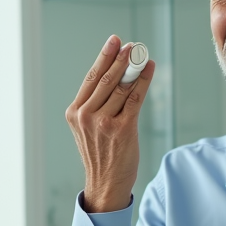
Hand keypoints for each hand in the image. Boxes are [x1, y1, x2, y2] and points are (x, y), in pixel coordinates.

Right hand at [65, 35, 154, 212]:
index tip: (114, 41)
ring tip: (143, 55)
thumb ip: (96, 104)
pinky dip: (144, 81)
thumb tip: (117, 74)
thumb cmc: (100, 154)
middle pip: (106, 79)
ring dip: (135, 68)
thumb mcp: (88, 127)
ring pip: (122, 87)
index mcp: (75, 112)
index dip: (104, 57)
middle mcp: (86, 116)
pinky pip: (135, 99)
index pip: (91, 78)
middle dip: (121, 58)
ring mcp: (103, 122)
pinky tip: (150, 70)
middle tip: (132, 44)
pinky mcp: (122, 129)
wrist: (105, 184)